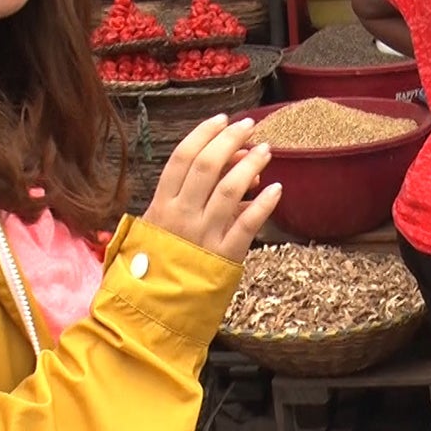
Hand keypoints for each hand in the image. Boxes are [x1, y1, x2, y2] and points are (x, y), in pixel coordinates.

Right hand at [143, 114, 282, 261]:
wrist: (153, 311)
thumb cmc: (157, 265)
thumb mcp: (157, 227)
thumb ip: (184, 198)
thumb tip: (226, 167)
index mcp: (161, 205)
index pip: (182, 158)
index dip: (204, 134)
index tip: (222, 120)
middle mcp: (181, 216)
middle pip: (207, 166)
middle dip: (230, 140)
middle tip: (249, 126)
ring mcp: (203, 236)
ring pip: (230, 189)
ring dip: (251, 165)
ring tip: (266, 150)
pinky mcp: (225, 256)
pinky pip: (248, 225)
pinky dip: (264, 204)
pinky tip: (278, 189)